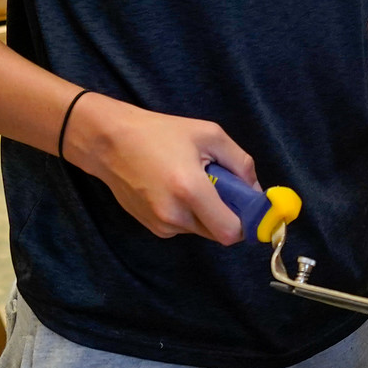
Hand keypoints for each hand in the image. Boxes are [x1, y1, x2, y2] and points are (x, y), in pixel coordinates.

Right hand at [65, 93, 257, 243]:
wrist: (109, 143)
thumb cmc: (160, 133)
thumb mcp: (209, 135)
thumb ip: (241, 163)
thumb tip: (258, 191)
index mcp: (190, 190)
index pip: (230, 232)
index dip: (246, 222)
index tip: (249, 204)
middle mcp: (174, 216)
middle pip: (219, 233)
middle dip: (228, 213)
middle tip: (221, 184)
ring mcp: (160, 226)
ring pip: (202, 229)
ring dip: (208, 212)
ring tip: (192, 180)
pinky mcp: (151, 228)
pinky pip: (184, 226)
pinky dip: (190, 212)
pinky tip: (175, 188)